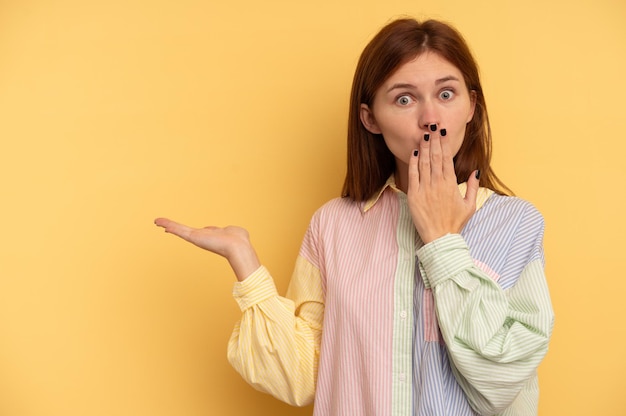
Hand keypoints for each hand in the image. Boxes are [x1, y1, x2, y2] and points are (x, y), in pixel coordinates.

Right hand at [154, 218, 260, 280]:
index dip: (190, 231)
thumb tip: (228, 230)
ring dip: (168, 224)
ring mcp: (196, 237)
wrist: (237, 246)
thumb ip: (229, 230)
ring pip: (179, 229)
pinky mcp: (192, 236)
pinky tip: (159, 222)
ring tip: (157, 221)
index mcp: (211, 235)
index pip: (198, 232)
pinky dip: (169, 224)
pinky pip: (178, 229)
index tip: (183, 230)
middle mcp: (202, 237)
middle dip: (174, 227)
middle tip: (162, 224)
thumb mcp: (233, 231)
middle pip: (185, 231)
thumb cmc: (239, 239)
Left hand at [407, 128, 479, 243]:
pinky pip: (413, 175)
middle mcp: (438, 183)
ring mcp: (425, 189)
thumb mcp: (470, 205)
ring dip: (424, 148)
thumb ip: (472, 186)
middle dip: (434, 140)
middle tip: (432, 127)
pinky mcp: (414, 195)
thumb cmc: (455, 223)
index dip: (444, 144)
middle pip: (435, 157)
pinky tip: (415, 152)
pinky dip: (413, 163)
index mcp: (451, 184)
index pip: (447, 158)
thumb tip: (476, 171)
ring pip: (424, 163)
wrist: (440, 238)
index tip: (442, 132)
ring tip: (424, 135)